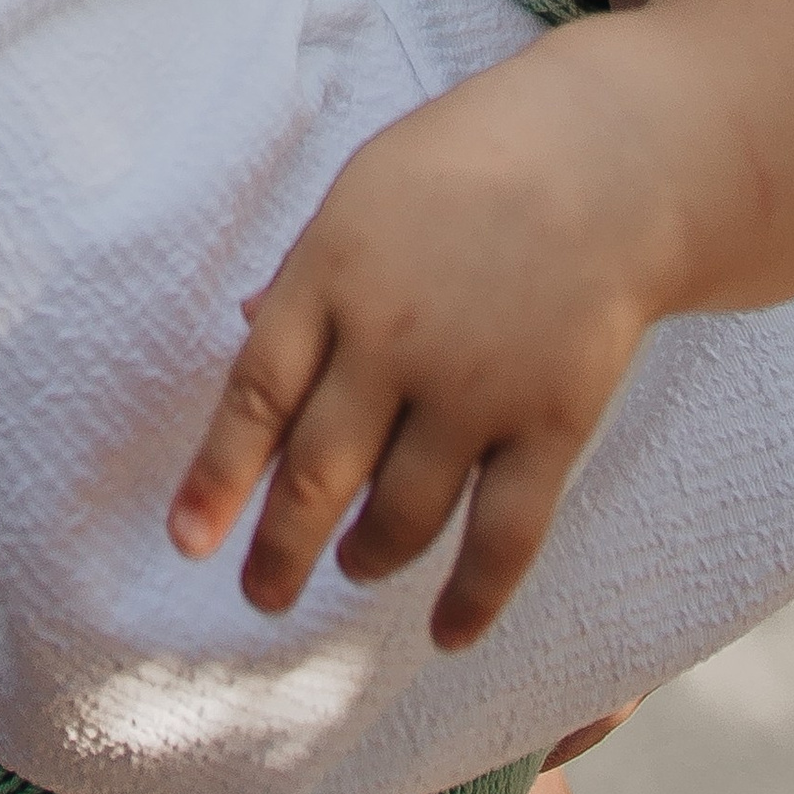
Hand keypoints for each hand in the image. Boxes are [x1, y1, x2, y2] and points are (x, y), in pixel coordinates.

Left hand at [166, 37, 673, 642]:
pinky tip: (446, 634)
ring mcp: (475, 386)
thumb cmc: (469, 166)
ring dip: (368, 556)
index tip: (186, 542)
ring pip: (403, 516)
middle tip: (261, 595)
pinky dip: (473, 598)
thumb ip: (308, 272)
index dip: (216, 477)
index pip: (255, 394)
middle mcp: (394, 338)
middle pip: (318, 474)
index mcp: (333, 272)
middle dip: (280, 550)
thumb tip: (242, 326)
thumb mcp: (363, 193)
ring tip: (354, 564)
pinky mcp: (550, 421)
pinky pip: (503, 536)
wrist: (607, 158)